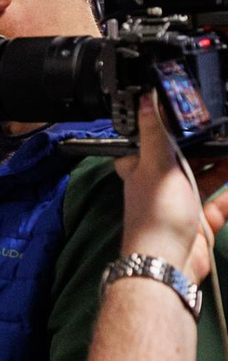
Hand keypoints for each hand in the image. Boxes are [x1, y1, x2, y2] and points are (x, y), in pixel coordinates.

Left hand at [116, 94, 220, 282]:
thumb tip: (145, 99)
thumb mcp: (157, 164)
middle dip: (204, 145)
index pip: (149, 140)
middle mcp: (160, 183)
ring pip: (206, 177)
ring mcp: (182, 203)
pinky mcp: (201, 223)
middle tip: (222, 129)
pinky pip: (221, 203)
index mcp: (142, 167)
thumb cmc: (156, 212)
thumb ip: (155, 133)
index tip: (186, 109)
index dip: (165, 125)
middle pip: (184, 158)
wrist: (169, 262)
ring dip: (222, 164)